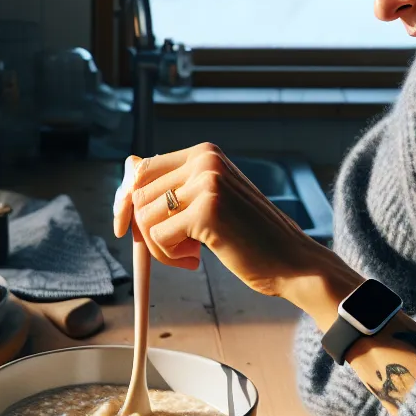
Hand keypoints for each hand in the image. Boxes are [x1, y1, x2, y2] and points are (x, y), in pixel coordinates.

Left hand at [112, 144, 354, 300]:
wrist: (292, 262)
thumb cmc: (250, 237)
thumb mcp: (210, 201)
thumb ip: (174, 187)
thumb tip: (127, 169)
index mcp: (205, 153)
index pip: (142, 169)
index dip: (127, 201)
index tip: (123, 227)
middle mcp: (205, 160)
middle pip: (138, 194)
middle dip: (144, 228)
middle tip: (173, 248)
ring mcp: (207, 183)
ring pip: (144, 217)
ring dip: (159, 247)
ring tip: (190, 255)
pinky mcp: (207, 211)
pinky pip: (158, 237)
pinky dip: (169, 256)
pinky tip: (196, 260)